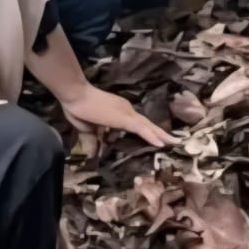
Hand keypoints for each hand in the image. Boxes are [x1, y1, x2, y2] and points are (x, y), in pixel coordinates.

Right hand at [58, 82, 176, 148]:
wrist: (74, 94)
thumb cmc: (79, 108)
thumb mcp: (88, 129)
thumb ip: (94, 140)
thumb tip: (94, 153)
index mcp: (120, 112)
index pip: (138, 123)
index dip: (149, 131)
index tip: (159, 139)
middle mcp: (127, 110)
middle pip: (147, 124)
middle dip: (160, 133)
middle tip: (174, 141)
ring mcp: (127, 113)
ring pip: (148, 126)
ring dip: (161, 135)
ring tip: (174, 143)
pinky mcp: (124, 118)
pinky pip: (141, 129)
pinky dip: (151, 136)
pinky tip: (160, 144)